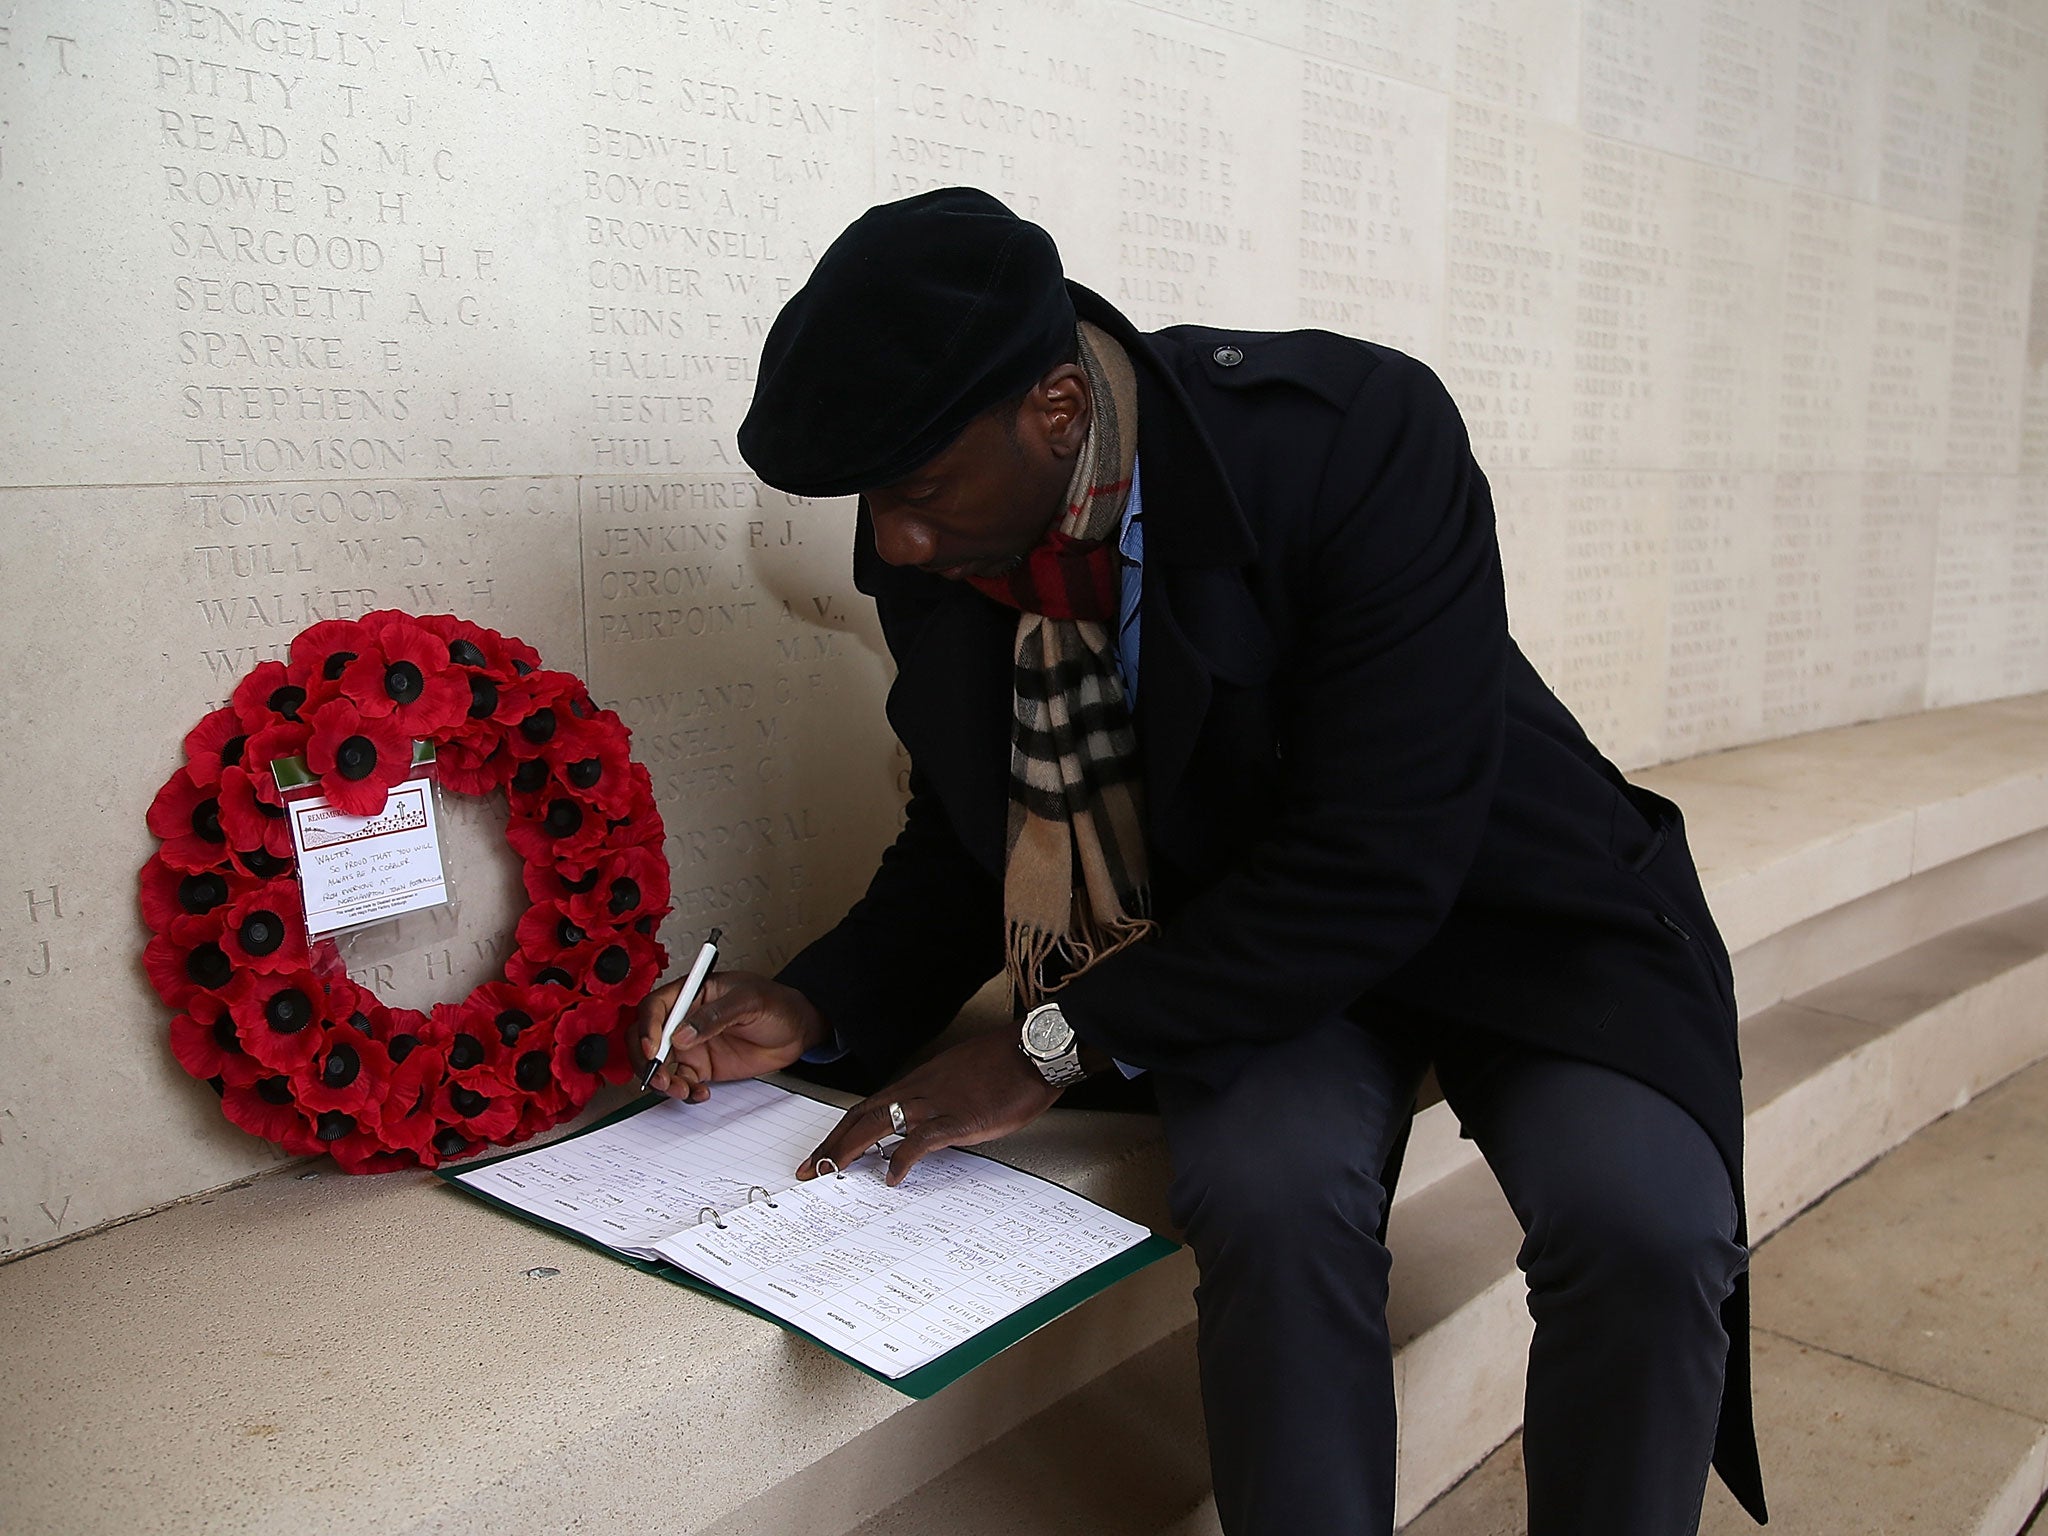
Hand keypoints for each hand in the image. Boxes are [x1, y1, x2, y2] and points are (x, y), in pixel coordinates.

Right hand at [630, 970, 829, 1101]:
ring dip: (664, 1081)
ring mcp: (691, 1045)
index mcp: (691, 993)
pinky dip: (684, 1091)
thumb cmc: (776, 1004)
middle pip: (646, 1039)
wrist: (797, 1031)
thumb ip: (715, 1016)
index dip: (647, 1028)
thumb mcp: (748, 1002)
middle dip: (647, 1061)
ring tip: (682, 1089)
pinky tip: (699, 1092)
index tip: (653, 1049)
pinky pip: (681, 1082)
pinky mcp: (701, 1067)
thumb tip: (682, 1033)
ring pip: (660, 1065)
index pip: (654, 1008)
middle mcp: (684, 1019)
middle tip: (661, 1077)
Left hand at [801, 1027, 1064, 1187]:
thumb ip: (940, 1094)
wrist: (1034, 1050)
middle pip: (862, 1116)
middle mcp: (919, 1089)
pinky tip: (891, 1178)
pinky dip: (901, 1160)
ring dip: (848, 1150)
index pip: (867, 1106)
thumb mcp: (961, 1075)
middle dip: (831, 1144)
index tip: (822, 1150)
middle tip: (808, 1169)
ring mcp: (936, 1103)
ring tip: (828, 1173)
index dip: (840, 1129)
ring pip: (878, 1125)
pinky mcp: (959, 1119)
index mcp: (919, 1080)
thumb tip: (929, 1118)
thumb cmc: (1005, 1061)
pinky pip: (920, 1141)